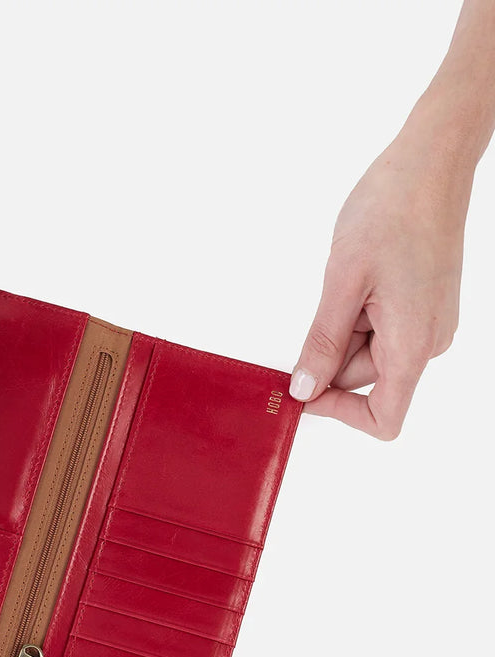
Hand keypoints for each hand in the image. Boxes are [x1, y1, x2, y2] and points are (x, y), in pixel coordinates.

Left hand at [289, 127, 472, 438]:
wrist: (431, 161)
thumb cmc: (393, 209)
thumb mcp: (343, 282)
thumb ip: (324, 343)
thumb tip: (305, 389)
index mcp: (414, 344)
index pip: (384, 418)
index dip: (338, 413)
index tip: (302, 388)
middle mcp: (427, 342)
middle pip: (364, 383)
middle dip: (329, 357)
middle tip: (320, 306)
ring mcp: (425, 325)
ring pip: (366, 355)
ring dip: (340, 332)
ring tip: (345, 282)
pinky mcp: (418, 308)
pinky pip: (376, 331)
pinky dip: (354, 318)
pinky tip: (355, 281)